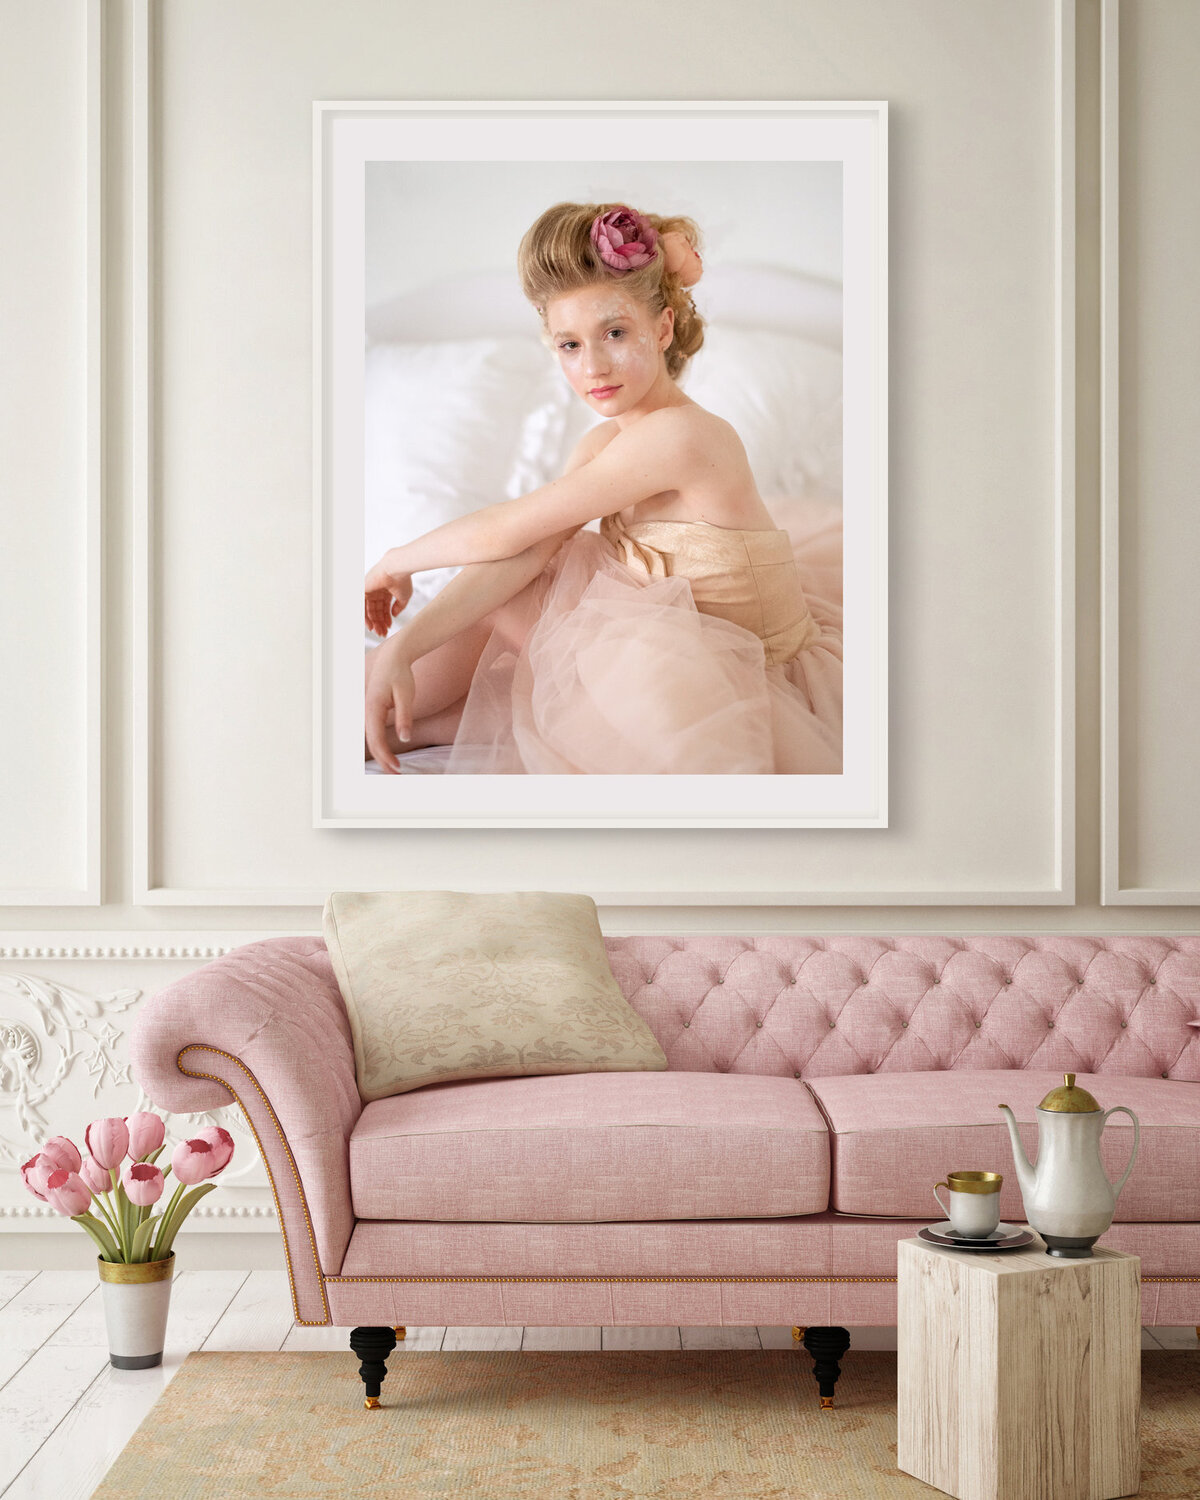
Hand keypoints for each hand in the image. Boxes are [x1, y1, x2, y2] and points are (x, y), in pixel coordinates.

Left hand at [364, 550, 413, 636]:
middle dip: (380, 623)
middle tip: (383, 633)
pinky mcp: (363, 590)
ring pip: (369, 610)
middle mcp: (377, 591)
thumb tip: (394, 615)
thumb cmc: (402, 580)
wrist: (396, 569)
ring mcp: (369, 590)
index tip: (389, 628)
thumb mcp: (404, 597)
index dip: (386, 619)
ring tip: (378, 632)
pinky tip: (371, 625)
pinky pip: (362, 607)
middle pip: (376, 610)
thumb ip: (399, 607)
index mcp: (386, 591)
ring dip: (373, 622)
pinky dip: (365, 617)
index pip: (384, 608)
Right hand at [365, 634, 416, 772]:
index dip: (386, 756)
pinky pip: (375, 733)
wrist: (394, 658)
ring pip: (372, 739)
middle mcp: (367, 712)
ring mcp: (368, 713)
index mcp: (373, 708)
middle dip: (384, 761)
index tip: (398, 769)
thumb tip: (405, 738)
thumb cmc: (400, 674)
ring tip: (394, 770)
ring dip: (382, 755)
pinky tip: (389, 755)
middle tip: (397, 775)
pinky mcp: (373, 713)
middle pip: (372, 743)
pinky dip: (381, 746)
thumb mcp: (406, 694)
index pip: (377, 739)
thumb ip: (405, 716)